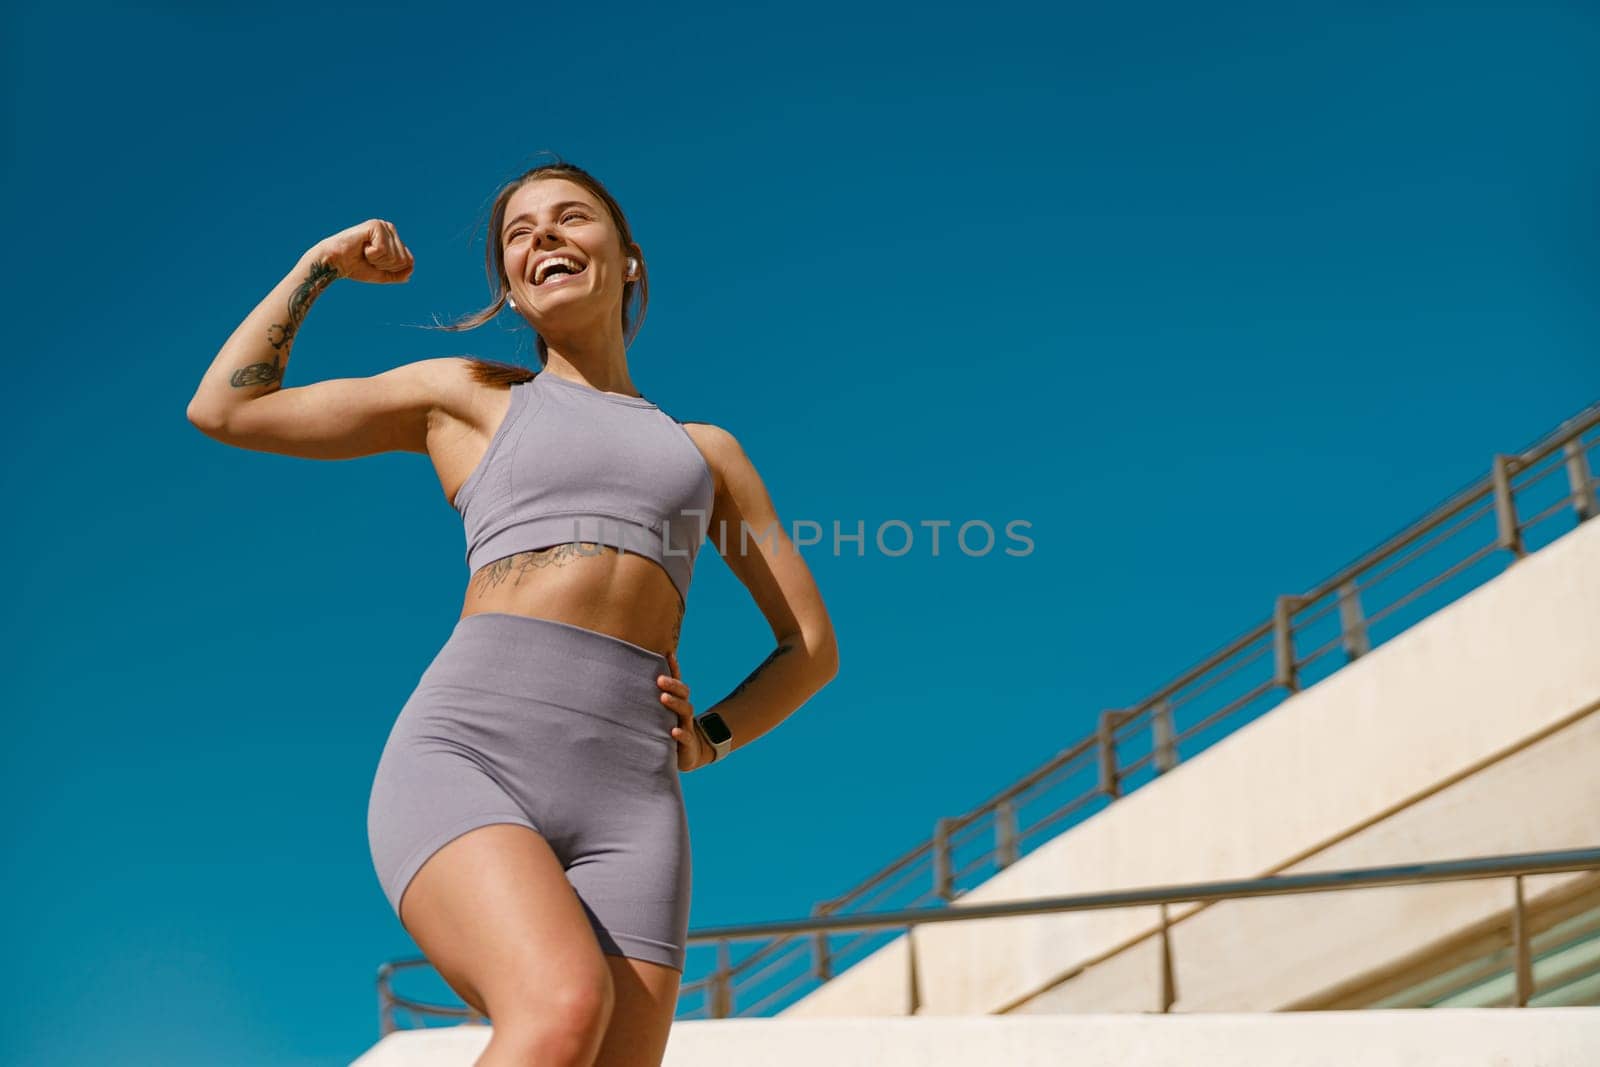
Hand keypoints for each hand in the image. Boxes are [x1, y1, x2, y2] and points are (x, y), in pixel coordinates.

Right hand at [307, 219, 414, 284]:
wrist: (335, 263)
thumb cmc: (356, 267)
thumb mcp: (382, 274)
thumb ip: (398, 274)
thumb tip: (411, 269)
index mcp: (394, 238)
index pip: (408, 261)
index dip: (390, 269)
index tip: (374, 263)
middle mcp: (390, 229)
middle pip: (402, 259)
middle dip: (384, 265)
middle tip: (368, 258)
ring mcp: (383, 226)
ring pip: (394, 256)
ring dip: (377, 260)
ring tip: (364, 252)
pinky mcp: (375, 226)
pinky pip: (383, 250)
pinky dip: (371, 254)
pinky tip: (362, 247)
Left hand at [660, 650, 711, 771]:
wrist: (689, 753)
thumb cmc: (668, 729)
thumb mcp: (660, 714)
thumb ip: (650, 699)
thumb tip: (628, 679)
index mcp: (677, 702)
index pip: (677, 682)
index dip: (674, 668)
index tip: (668, 654)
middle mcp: (683, 711)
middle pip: (683, 693)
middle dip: (673, 685)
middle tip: (660, 679)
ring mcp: (686, 726)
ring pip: (686, 710)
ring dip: (675, 703)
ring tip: (663, 698)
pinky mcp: (687, 744)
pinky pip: (686, 737)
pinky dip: (680, 734)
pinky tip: (673, 731)